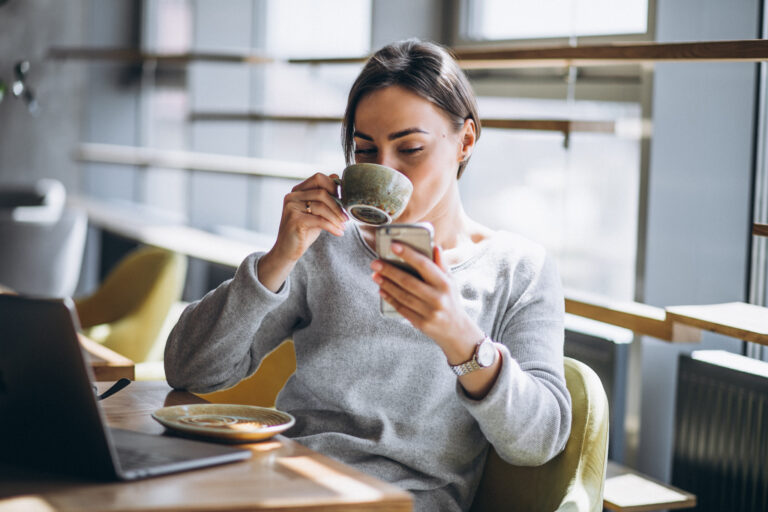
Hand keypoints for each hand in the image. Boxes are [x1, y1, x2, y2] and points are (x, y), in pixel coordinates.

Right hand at [258, 173, 347, 291]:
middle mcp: (292, 196)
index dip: (333, 186)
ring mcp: (291, 208)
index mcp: (297, 191)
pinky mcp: (295, 221)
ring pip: (321, 206)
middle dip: (337, 205)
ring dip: (336, 217)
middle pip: (321, 192)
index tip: (343, 199)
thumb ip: (323, 196)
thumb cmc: (303, 231)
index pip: (318, 178)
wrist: (288, 251)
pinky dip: (332, 226)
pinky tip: (339, 232)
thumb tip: (335, 176)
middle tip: (346, 217)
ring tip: (343, 226)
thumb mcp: (315, 211)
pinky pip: (320, 220)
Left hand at [370, 243, 484, 363]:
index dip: (408, 254)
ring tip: (375, 275)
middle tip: (375, 263)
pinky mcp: (421, 324)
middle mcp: (437, 298)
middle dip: (389, 271)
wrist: (456, 330)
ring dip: (386, 284)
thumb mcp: (450, 282)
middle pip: (408, 281)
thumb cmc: (450, 300)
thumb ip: (441, 265)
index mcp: (444, 283)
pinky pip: (401, 309)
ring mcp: (429, 312)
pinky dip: (390, 299)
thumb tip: (434, 246)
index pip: (424, 265)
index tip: (394, 245)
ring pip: (402, 296)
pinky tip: (381, 290)